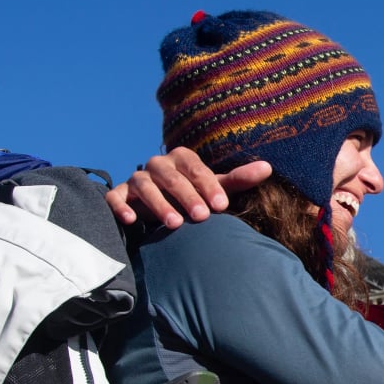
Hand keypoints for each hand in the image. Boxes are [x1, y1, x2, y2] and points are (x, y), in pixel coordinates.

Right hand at [105, 149, 273, 226]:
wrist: (161, 207)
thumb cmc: (194, 196)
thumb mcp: (215, 189)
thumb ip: (238, 180)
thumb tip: (268, 167)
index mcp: (182, 159)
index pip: (195, 168)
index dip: (208, 185)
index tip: (222, 206)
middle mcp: (158, 165)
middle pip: (170, 176)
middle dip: (187, 196)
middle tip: (201, 217)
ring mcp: (137, 179)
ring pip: (144, 185)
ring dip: (159, 203)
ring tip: (174, 224)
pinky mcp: (119, 194)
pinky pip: (115, 197)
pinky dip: (121, 206)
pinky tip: (131, 221)